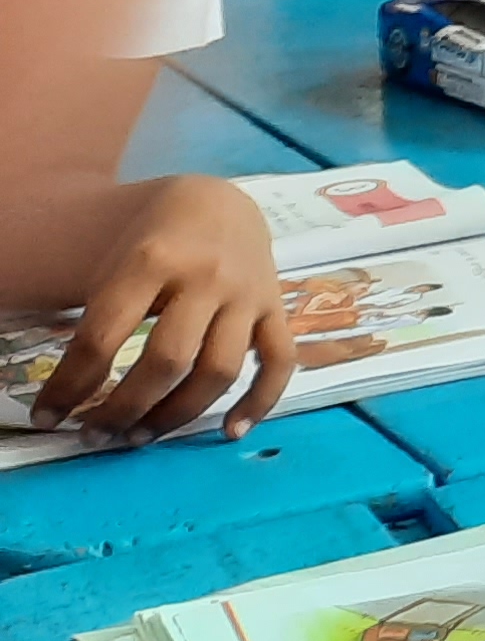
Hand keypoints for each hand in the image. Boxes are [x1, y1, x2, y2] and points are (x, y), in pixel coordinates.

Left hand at [33, 175, 290, 441]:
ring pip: (219, 370)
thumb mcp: (115, 264)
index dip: (70, 385)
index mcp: (152, 260)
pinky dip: (260, 402)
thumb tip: (71, 393)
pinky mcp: (278, 306)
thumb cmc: (153, 241)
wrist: (217, 204)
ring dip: (177, 415)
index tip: (48, 417)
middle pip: (167, 360)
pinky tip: (231, 432)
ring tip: (141, 437)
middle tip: (96, 435)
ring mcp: (248, 293)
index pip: (104, 336)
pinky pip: (279, 361)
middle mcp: (206, 277)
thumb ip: (100, 320)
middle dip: (124, 408)